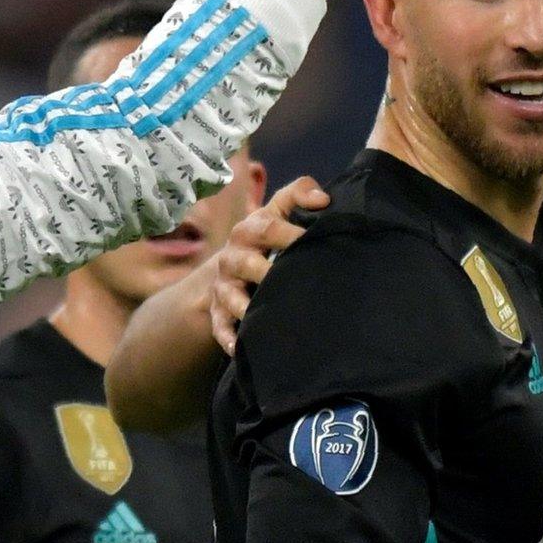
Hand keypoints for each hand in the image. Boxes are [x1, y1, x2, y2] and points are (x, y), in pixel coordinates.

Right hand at [210, 176, 327, 354]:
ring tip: (264, 317)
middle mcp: (232, 257)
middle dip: (267, 273)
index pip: (267, 228)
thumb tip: (324, 199)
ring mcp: (223, 287)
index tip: (312, 242)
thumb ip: (298, 194)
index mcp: (248, 229)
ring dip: (246, 307)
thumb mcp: (278, 210)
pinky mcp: (218, 312)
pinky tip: (240, 348)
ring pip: (231, 297)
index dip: (289, 234)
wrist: (231, 263)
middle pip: (246, 264)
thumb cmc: (266, 236)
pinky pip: (220, 327)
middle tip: (292, 282)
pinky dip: (228, 338)